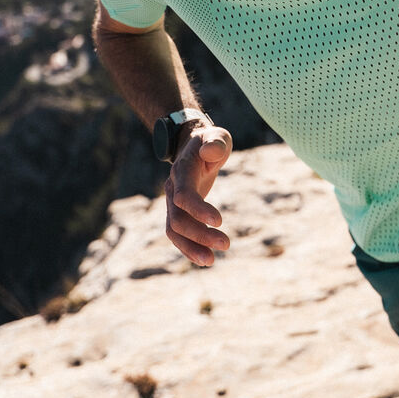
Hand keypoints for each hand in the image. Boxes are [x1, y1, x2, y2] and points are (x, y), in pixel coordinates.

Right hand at [164, 125, 232, 265]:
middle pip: (178, 218)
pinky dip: (189, 248)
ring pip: (174, 230)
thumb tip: (211, 152)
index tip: (219, 221)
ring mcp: (173, 202)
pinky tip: (206, 259)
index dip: (198, 209)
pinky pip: (178, 234)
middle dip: (199, 234)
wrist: (194, 145)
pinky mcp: (179, 211)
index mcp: (182, 170)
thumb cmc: (210, 142)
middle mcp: (173, 188)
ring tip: (212, 261)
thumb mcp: (217, 136)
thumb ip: (216, 142)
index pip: (184, 195)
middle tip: (226, 244)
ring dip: (191, 247)